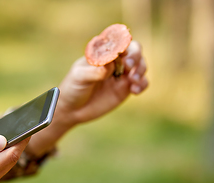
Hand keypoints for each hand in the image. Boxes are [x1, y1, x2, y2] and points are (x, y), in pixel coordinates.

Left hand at [27, 41, 146, 156]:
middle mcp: (114, 61)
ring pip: (141, 65)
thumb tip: (111, 65)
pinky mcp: (126, 89)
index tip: (121, 53)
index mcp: (102, 52)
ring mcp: (121, 74)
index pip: (117, 41)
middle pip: (134, 50)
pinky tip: (134, 90)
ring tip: (132, 80)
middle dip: (135, 56)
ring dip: (141, 70)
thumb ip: (95, 71)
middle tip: (129, 66)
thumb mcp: (79, 77)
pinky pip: (141, 83)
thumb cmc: (72, 88)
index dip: (124, 43)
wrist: (72, 109)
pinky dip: (142, 84)